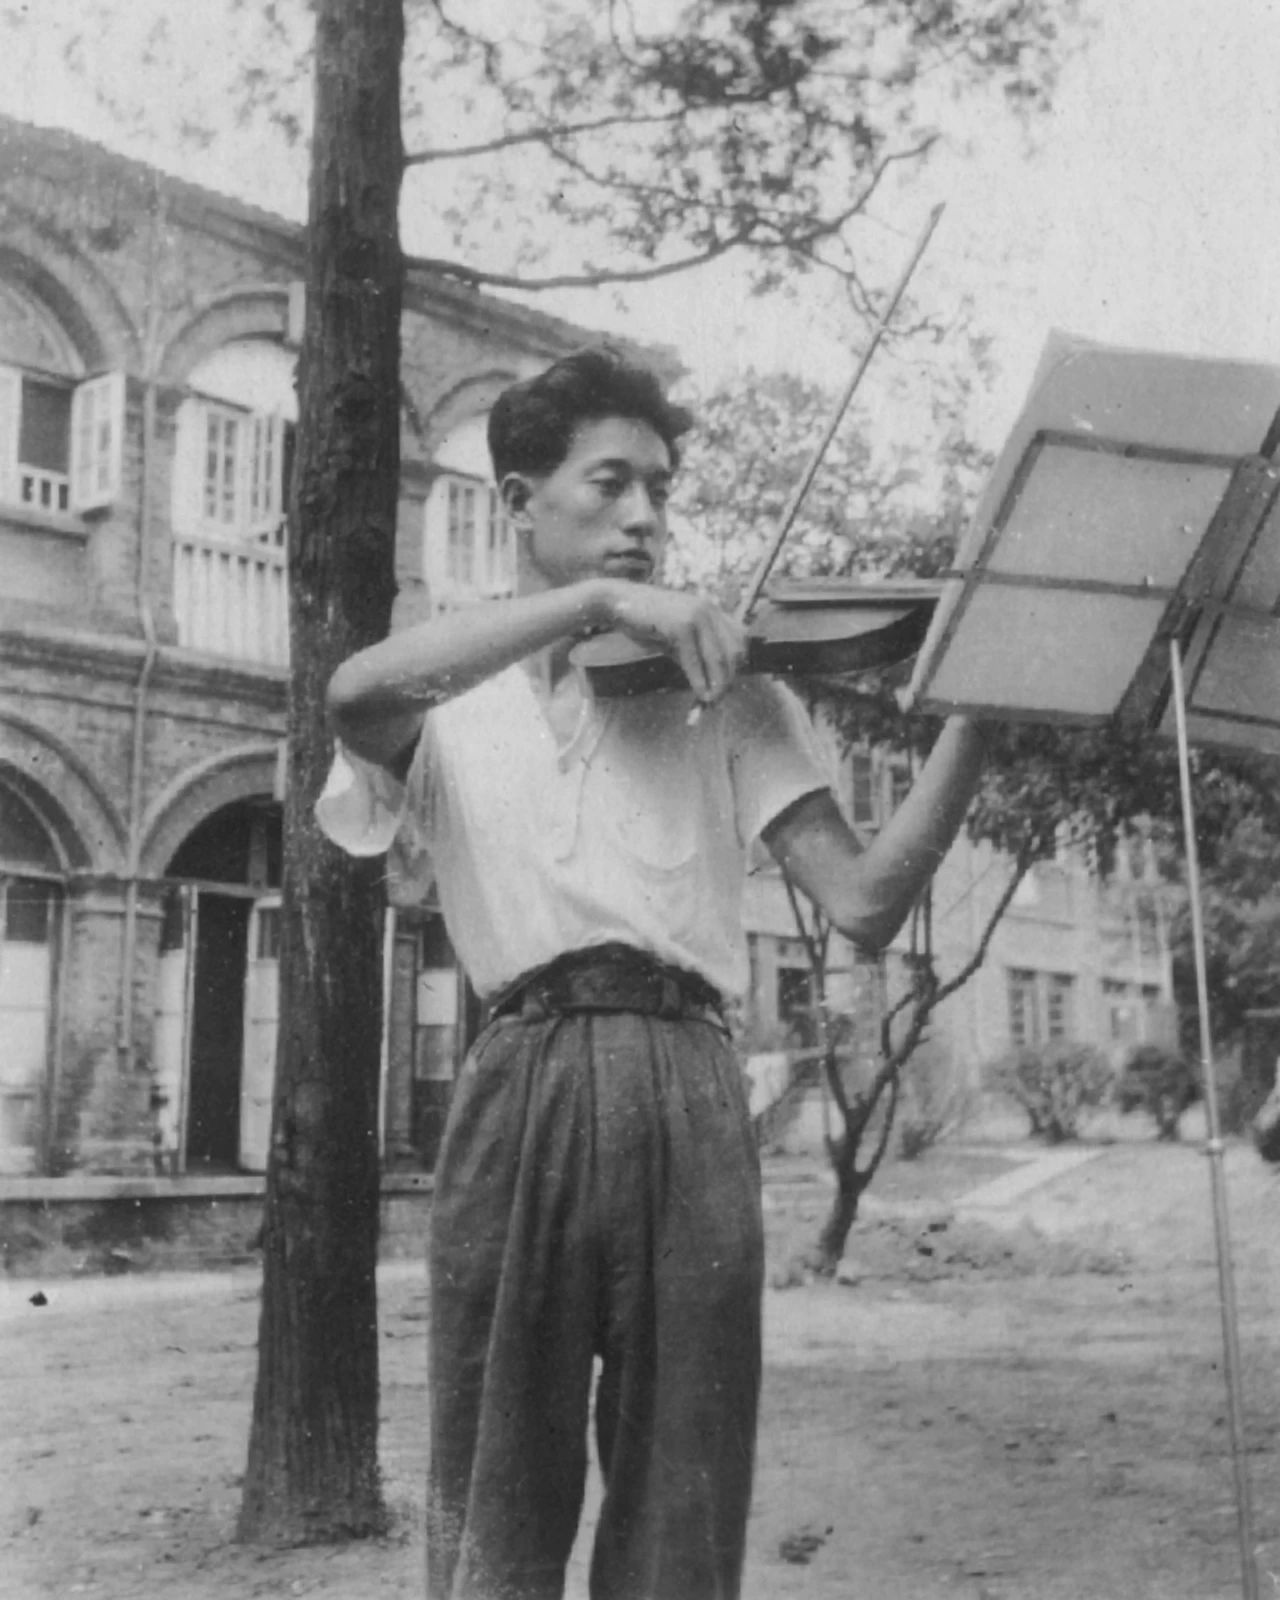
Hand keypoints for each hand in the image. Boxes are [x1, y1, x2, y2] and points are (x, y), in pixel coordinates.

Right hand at [603, 582, 746, 702]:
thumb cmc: (646, 623)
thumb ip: (696, 657)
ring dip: (717, 685)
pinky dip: (698, 681)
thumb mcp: (677, 640)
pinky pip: (695, 660)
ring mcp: (697, 615)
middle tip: (715, 701)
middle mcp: (710, 610)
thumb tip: (709, 689)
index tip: (724, 687)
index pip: (740, 642)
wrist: (617, 602)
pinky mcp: (681, 625)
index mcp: (712, 610)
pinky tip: (699, 695)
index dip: (736, 668)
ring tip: (708, 702)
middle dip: (728, 681)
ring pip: (719, 658)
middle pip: (734, 652)